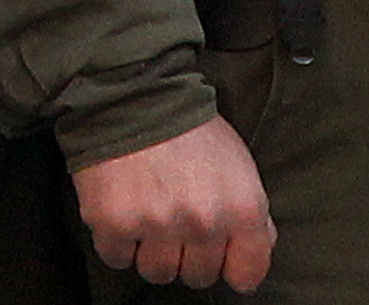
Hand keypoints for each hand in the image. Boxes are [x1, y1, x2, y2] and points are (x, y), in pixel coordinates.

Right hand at [73, 117, 274, 291]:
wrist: (131, 92)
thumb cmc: (188, 128)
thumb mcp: (238, 163)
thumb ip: (251, 213)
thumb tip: (254, 248)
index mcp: (242, 209)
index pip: (246, 275)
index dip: (230, 265)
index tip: (217, 254)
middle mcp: (203, 222)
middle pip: (198, 276)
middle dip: (186, 253)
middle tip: (174, 218)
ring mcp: (157, 224)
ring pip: (157, 272)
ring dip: (150, 250)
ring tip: (146, 213)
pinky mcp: (114, 222)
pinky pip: (117, 258)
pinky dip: (117, 241)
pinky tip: (122, 211)